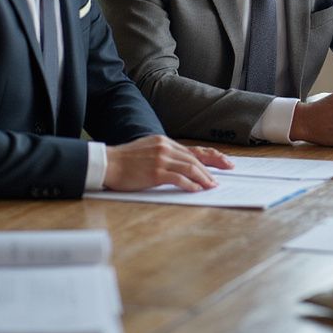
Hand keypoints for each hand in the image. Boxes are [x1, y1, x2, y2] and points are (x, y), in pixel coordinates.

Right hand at [104, 135, 232, 191]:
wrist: (107, 163)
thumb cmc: (125, 160)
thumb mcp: (148, 149)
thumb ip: (164, 154)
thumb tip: (180, 164)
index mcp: (165, 142)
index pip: (193, 150)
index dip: (212, 156)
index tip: (225, 162)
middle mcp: (166, 148)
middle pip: (195, 159)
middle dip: (212, 169)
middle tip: (223, 177)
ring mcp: (161, 159)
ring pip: (190, 168)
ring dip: (204, 178)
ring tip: (212, 186)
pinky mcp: (155, 172)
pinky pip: (178, 178)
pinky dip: (190, 184)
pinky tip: (197, 190)